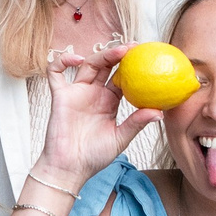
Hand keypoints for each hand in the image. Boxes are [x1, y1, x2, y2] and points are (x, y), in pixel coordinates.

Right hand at [35, 42, 157, 186]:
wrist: (70, 168)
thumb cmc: (93, 157)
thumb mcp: (120, 138)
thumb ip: (136, 122)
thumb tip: (159, 111)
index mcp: (109, 102)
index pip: (122, 77)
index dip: (132, 66)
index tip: (147, 56)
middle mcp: (93, 93)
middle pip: (106, 66)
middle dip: (119, 54)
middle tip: (135, 47)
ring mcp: (76, 93)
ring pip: (88, 65)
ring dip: (102, 54)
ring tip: (118, 52)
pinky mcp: (60, 96)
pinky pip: (56, 73)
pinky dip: (62, 61)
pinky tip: (76, 60)